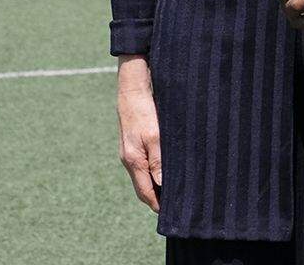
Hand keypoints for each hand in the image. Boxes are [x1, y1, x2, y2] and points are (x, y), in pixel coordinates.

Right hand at [116, 55, 162, 212]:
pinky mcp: (133, 144)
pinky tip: (164, 170)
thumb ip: (158, 161)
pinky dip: (153, 172)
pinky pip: (143, 164)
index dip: (157, 204)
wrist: (132, 90)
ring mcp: (130, 152)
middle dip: (156, 198)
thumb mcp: (155, 136)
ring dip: (155, 185)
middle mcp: (129, 160)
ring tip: (172, 191)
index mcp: (134, 161)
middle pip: (143, 187)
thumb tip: (161, 185)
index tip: (169, 214)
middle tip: (173, 206)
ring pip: (143, 176)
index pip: (145, 192)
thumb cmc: (144, 112)